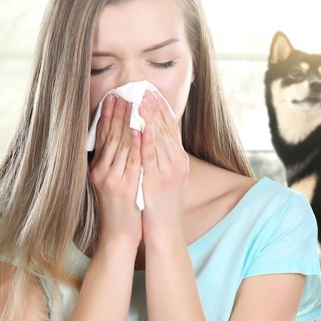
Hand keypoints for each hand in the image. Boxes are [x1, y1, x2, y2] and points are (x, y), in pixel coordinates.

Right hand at [89, 95, 142, 253]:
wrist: (117, 236)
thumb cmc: (119, 210)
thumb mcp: (111, 183)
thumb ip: (114, 163)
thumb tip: (122, 141)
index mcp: (97, 169)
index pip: (101, 137)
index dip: (107, 116)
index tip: (113, 97)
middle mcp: (101, 171)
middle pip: (109, 136)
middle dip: (116, 113)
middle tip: (122, 93)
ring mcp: (111, 179)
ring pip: (119, 145)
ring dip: (126, 122)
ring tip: (131, 103)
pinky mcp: (123, 187)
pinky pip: (131, 160)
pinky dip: (135, 143)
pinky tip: (139, 128)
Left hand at [139, 90, 188, 238]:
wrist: (164, 232)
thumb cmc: (160, 207)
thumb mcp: (164, 179)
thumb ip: (160, 160)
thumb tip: (149, 141)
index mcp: (178, 161)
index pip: (171, 129)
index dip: (162, 109)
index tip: (153, 92)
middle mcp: (177, 163)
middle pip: (167, 129)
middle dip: (156, 107)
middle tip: (146, 87)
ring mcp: (169, 172)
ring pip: (160, 138)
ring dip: (151, 117)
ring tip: (142, 98)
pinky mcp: (158, 181)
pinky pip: (152, 156)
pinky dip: (148, 139)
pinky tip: (143, 124)